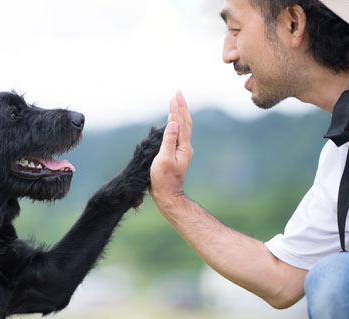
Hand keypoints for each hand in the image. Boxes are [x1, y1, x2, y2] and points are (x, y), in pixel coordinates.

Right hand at [149, 90, 192, 208]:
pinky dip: (175, 123)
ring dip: (179, 114)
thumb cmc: (164, 179)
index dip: (177, 109)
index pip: (181, 123)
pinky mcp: (176, 154)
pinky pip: (178, 133)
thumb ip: (168, 140)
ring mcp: (181, 150)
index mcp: (183, 147)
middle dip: (181, 107)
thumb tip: (173, 123)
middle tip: (177, 93)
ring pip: (182, 127)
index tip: (174, 95)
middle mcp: (185, 147)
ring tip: (175, 102)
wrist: (167, 195)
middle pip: (184, 122)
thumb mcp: (164, 159)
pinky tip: (172, 122)